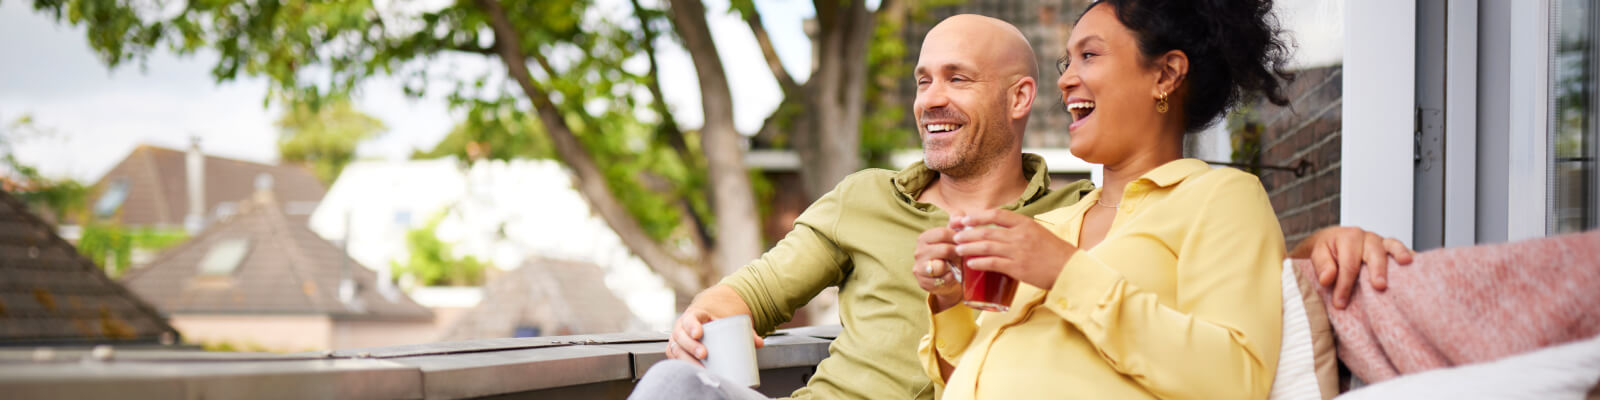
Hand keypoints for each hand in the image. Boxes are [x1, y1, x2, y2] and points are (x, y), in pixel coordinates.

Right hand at [665, 309, 764, 365]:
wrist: (709, 313)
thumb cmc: (718, 317)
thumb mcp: (729, 318)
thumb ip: (745, 331)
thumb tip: (759, 343)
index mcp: (695, 314)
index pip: (689, 318)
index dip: (692, 325)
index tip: (699, 333)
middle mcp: (682, 325)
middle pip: (681, 335)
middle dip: (690, 346)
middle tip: (703, 354)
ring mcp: (678, 337)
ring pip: (676, 348)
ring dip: (686, 358)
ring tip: (700, 367)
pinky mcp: (678, 348)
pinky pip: (674, 356)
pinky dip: (680, 363)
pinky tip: (690, 369)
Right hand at [914, 226, 963, 312]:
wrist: (947, 278)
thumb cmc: (951, 255)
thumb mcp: (954, 238)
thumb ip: (957, 224)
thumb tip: (960, 217)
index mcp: (924, 237)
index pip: (942, 233)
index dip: (958, 238)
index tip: (966, 242)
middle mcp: (918, 251)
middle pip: (944, 249)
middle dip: (957, 254)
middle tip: (963, 256)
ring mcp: (919, 267)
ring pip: (941, 266)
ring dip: (953, 267)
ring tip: (955, 266)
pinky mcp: (923, 282)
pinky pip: (942, 280)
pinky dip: (950, 278)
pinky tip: (951, 276)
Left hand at [952, 209, 1077, 289]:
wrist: (1069, 269)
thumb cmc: (1053, 251)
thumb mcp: (1037, 232)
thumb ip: (1018, 229)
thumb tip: (998, 230)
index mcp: (1025, 223)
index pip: (996, 215)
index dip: (977, 216)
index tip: (964, 219)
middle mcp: (1020, 235)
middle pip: (987, 231)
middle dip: (967, 233)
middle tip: (955, 236)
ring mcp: (1018, 252)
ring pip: (987, 247)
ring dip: (969, 247)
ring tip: (958, 248)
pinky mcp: (1018, 268)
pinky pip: (993, 263)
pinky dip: (979, 263)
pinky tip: (970, 263)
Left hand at [1296, 226, 1414, 308]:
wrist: (1334, 241)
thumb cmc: (1328, 250)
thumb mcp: (1318, 255)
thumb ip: (1322, 266)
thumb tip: (1327, 279)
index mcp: (1347, 237)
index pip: (1348, 264)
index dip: (1344, 284)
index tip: (1340, 303)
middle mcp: (1366, 237)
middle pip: (1373, 253)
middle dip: (1376, 270)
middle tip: (1379, 286)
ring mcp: (1381, 241)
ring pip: (1391, 246)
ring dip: (1399, 254)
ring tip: (1406, 263)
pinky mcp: (1390, 247)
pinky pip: (1402, 249)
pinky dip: (1410, 254)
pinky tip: (1417, 264)